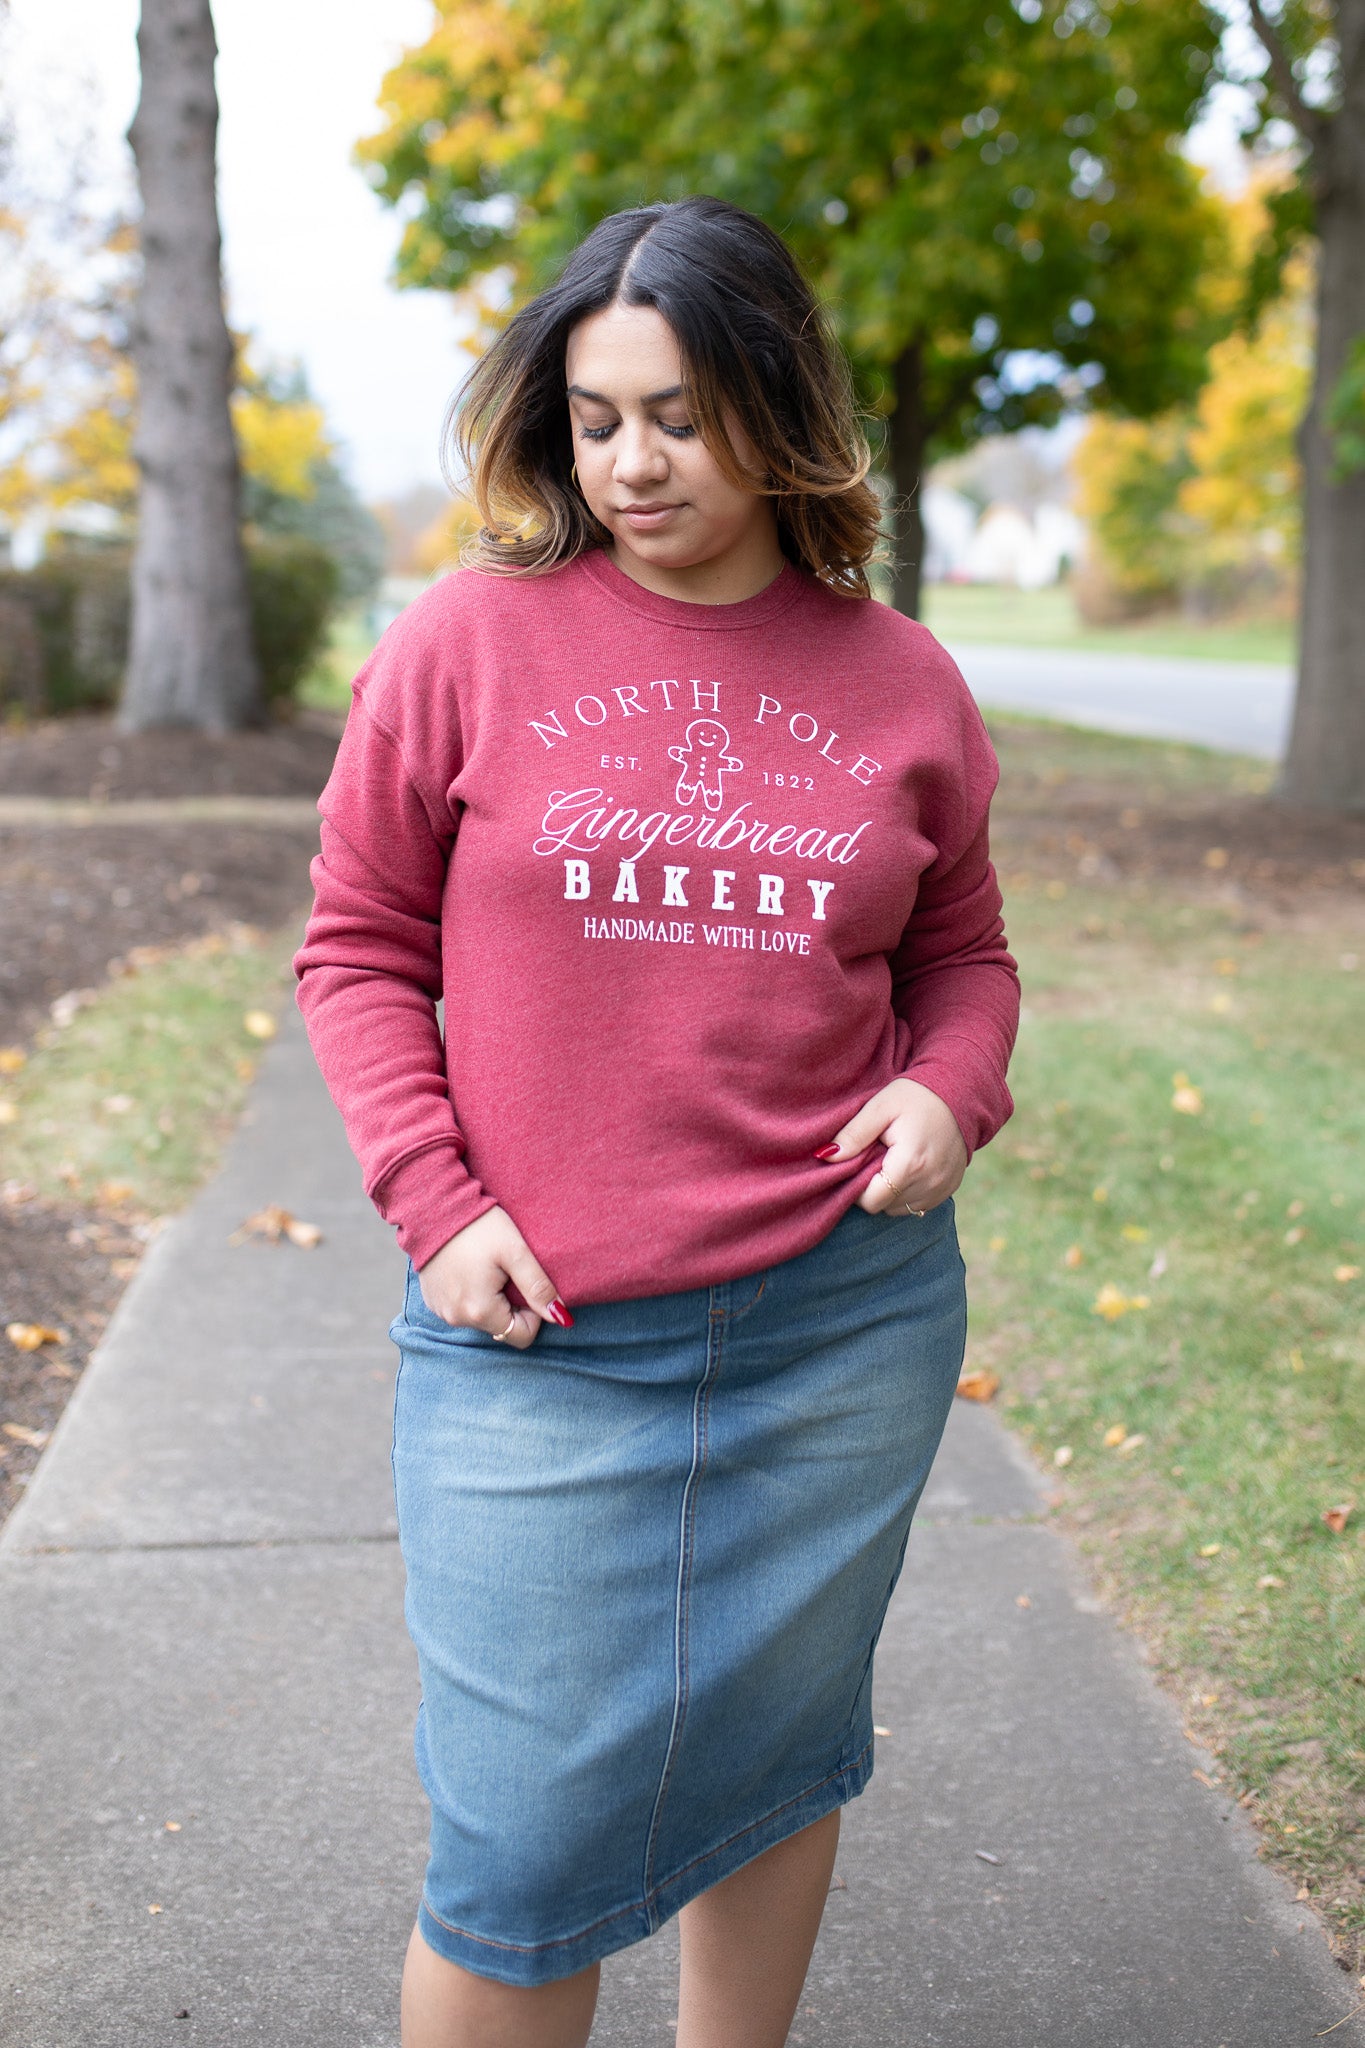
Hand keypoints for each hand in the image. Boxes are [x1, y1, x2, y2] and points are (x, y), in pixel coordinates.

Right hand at [416, 1207, 571, 1350]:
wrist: (435, 1206)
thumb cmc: (479, 1226)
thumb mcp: (515, 1252)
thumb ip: (539, 1288)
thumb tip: (560, 1318)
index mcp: (479, 1311)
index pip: (522, 1336)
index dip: (532, 1313)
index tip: (525, 1283)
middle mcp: (457, 1319)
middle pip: (501, 1327)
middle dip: (510, 1304)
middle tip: (505, 1270)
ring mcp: (441, 1311)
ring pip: (482, 1318)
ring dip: (490, 1299)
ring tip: (486, 1266)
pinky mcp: (432, 1300)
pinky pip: (461, 1308)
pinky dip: (471, 1294)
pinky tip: (469, 1268)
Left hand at [817, 1079, 968, 1216]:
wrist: (959, 1092)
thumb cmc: (915, 1096)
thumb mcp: (880, 1107)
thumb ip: (853, 1134)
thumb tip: (826, 1157)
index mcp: (910, 1163)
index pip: (871, 1201)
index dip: (857, 1188)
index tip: (858, 1163)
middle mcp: (930, 1181)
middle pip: (886, 1206)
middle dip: (873, 1188)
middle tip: (875, 1158)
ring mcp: (943, 1187)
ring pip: (902, 1208)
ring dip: (891, 1192)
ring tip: (892, 1161)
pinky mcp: (950, 1187)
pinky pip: (920, 1204)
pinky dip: (909, 1192)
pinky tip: (909, 1167)